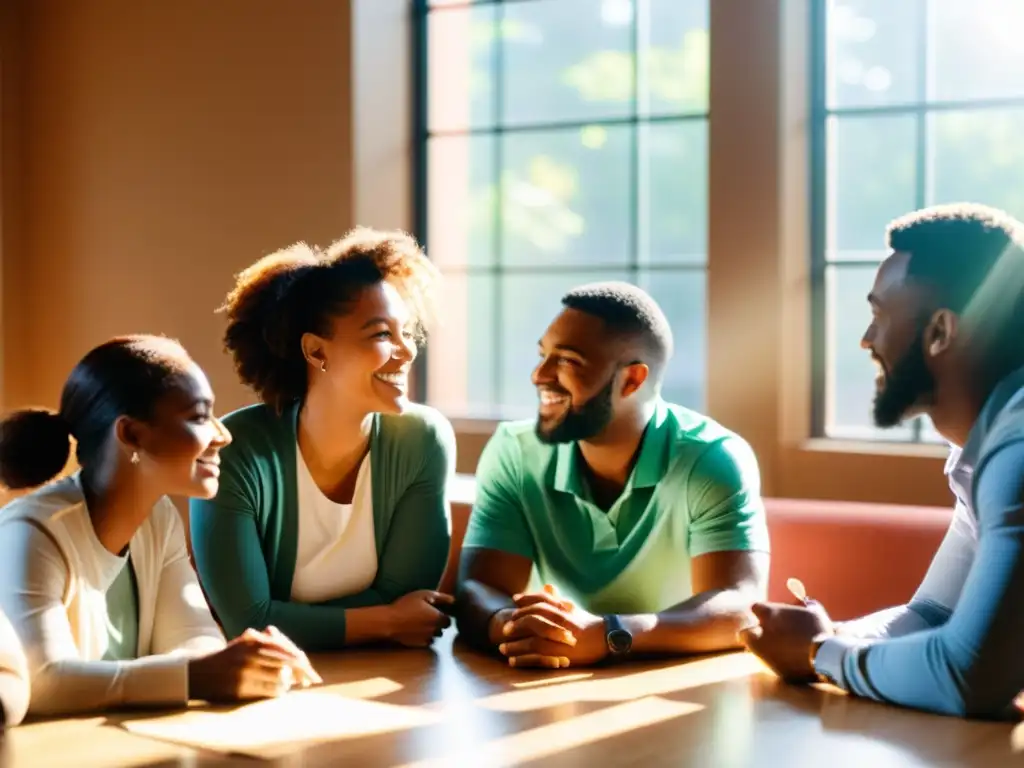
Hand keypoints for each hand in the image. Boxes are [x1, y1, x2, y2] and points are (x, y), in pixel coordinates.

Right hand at [187, 627, 321, 701]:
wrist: (198, 674)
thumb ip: (271, 642)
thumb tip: (300, 657)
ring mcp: (245, 672)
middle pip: (288, 664)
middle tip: (310, 681)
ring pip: (281, 679)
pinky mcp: (240, 689)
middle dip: (302, 674)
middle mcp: (250, 654)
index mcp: (254, 640)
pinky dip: (278, 691)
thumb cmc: (230, 658)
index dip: (303, 663)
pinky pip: (269, 691)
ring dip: (288, 683)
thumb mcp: (247, 642)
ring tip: (287, 684)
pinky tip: (277, 690)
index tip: (312, 674)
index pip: (287, 651)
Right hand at [387, 590, 453, 646]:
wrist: (389, 622)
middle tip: (427, 616)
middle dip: (438, 623)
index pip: (449, 620)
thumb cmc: (406, 605)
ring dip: (432, 630)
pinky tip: (416, 630)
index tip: (436, 611)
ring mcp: (427, 639)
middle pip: (442, 628)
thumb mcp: (423, 595)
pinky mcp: (419, 645)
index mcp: (438, 618)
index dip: (444, 615)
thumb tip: (454, 600)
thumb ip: (441, 597)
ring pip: (435, 635)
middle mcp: (435, 630)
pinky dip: (425, 637)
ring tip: (421, 623)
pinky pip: (427, 641)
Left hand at [496, 585, 606, 668]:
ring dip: (515, 645)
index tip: (514, 600)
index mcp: (563, 610)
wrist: (606, 639)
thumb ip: (557, 599)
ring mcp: (560, 640)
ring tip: (503, 648)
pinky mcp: (561, 656)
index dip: (526, 599)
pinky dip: (523, 660)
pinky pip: (538, 658)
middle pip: (533, 620)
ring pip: (532, 641)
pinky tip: (513, 662)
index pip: (540, 602)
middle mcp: (560, 624)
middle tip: (505, 629)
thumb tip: (547, 586)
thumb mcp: (573, 609)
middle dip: (517, 623)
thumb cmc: (588, 623)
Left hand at [737, 602, 831, 682]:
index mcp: (769, 614)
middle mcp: (761, 632)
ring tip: (777, 650)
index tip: (769, 616)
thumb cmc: (819, 629)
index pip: (755, 608)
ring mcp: (764, 652)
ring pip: (754, 652)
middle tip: (762, 636)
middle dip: (751, 635)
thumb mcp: (814, 611)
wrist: (825, 657)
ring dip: (762, 649)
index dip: (761, 612)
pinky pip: (769, 665)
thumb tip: (805, 602)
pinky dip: (775, 662)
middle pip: (744, 633)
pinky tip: (786, 661)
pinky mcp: (773, 669)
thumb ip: (805, 605)